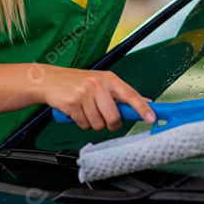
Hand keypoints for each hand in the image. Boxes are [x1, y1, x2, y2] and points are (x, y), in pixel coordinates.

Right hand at [39, 66, 155, 130]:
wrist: (51, 80)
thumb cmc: (79, 82)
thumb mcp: (102, 82)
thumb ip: (122, 94)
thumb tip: (146, 102)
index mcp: (109, 78)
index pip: (130, 95)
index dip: (142, 108)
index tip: (152, 118)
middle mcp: (98, 84)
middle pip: (114, 117)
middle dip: (111, 124)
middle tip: (106, 120)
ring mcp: (84, 93)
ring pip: (98, 124)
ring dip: (94, 124)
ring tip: (87, 112)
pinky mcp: (72, 104)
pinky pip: (84, 125)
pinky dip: (82, 123)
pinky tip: (77, 112)